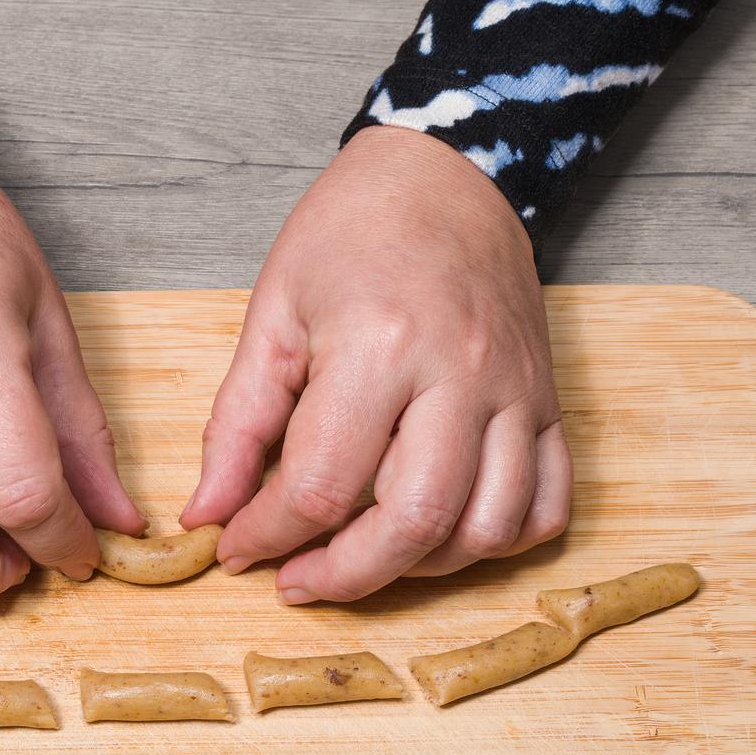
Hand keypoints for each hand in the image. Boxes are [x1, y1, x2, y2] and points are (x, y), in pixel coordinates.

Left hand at [181, 126, 569, 603]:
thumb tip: (207, 515)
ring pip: (486, 529)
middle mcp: (459, 376)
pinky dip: (497, 541)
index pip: (319, 486)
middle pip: (412, 524)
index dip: (268, 535)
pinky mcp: (549, 402)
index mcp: (378, 346)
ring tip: (366, 555)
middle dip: (345, 575)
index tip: (238, 547)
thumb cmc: (351, 234)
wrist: (447, 174)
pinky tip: (442, 534)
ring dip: (420, 569)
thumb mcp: (273, 315)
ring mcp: (516, 393)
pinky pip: (545, 506)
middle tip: (297, 580)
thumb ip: (236, 425)